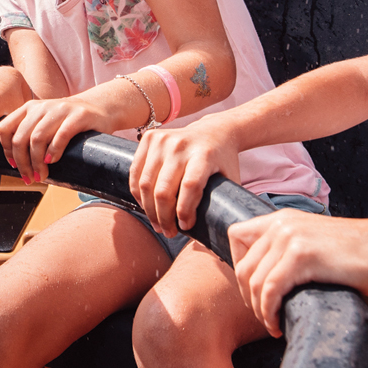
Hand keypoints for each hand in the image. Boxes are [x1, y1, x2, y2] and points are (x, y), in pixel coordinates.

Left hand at [0, 96, 102, 184]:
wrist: (100, 107)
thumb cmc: (70, 122)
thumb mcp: (46, 122)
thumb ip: (30, 134)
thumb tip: (15, 163)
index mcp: (29, 108)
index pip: (5, 129)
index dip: (6, 151)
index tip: (14, 166)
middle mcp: (42, 107)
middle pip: (20, 138)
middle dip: (22, 163)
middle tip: (29, 178)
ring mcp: (60, 109)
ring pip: (37, 138)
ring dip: (37, 162)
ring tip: (42, 174)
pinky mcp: (78, 115)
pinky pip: (60, 135)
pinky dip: (54, 151)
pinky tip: (53, 161)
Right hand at [130, 119, 242, 237]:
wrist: (215, 131)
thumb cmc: (222, 161)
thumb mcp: (231, 179)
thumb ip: (224, 203)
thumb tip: (213, 237)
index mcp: (205, 154)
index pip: (190, 187)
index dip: (185, 212)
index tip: (186, 227)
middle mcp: (182, 145)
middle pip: (163, 190)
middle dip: (164, 218)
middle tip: (169, 232)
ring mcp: (163, 140)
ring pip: (146, 184)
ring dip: (149, 210)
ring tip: (158, 224)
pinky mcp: (149, 137)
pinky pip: (136, 173)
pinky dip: (138, 194)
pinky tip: (147, 205)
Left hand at [228, 212, 367, 335]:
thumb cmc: (361, 255)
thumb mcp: (317, 244)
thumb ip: (292, 252)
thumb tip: (269, 279)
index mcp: (283, 218)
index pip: (236, 235)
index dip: (238, 266)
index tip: (254, 290)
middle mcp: (282, 223)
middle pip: (242, 265)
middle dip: (248, 296)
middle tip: (266, 314)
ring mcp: (291, 237)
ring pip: (253, 281)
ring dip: (259, 310)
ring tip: (273, 323)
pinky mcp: (302, 256)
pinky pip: (270, 290)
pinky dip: (269, 313)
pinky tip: (279, 325)